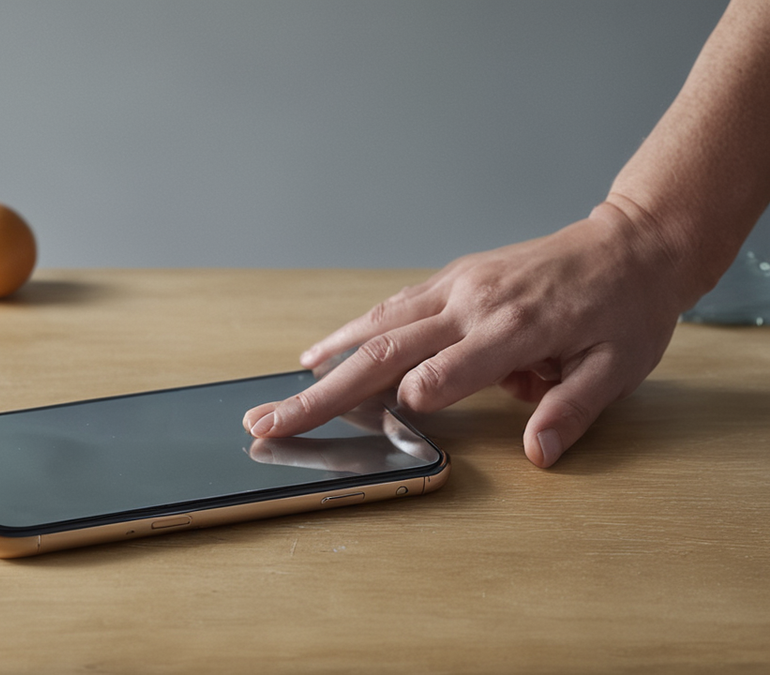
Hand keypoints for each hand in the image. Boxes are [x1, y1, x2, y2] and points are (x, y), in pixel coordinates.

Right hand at [243, 202, 688, 467]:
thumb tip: (539, 454)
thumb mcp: (620, 366)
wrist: (629, 244)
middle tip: (274, 420)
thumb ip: (573, 408)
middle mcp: (473, 302)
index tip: (396, 416)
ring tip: (284, 393)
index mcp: (516, 326)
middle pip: (387, 350)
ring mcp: (455, 286)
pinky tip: (321, 352)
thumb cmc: (626, 309)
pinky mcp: (450, 279)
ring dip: (326, 362)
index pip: (455, 365)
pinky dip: (349, 331)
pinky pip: (390, 308)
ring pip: (376, 325)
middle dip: (327, 392)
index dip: (423, 392)